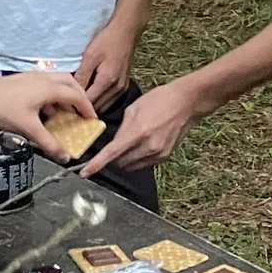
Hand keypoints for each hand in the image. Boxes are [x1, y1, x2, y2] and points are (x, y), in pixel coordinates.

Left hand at [0, 71, 96, 156]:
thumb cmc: (2, 109)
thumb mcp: (28, 128)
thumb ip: (48, 143)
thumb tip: (64, 156)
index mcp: (48, 88)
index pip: (76, 95)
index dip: (86, 108)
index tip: (91, 119)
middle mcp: (43, 79)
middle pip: (69, 83)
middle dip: (79, 97)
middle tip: (83, 112)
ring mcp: (32, 77)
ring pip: (57, 82)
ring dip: (65, 96)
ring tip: (65, 113)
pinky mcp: (22, 80)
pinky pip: (44, 85)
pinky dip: (51, 96)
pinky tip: (45, 111)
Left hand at [76, 18, 139, 106]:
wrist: (126, 32)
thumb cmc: (107, 41)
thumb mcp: (90, 55)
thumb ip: (81, 75)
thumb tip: (72, 92)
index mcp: (107, 81)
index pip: (89, 102)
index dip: (76, 104)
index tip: (65, 103)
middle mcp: (117, 88)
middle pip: (97, 107)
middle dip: (83, 107)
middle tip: (69, 103)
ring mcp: (122, 89)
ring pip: (104, 106)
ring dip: (92, 105)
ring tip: (78, 100)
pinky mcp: (124, 86)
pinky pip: (110, 100)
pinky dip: (100, 100)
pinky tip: (91, 94)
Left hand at [83, 79, 202, 174]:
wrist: (186, 103)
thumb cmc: (160, 100)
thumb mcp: (134, 109)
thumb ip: (122, 129)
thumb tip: (114, 143)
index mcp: (138, 131)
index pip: (112, 153)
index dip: (97, 164)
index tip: (86, 172)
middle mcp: (148, 146)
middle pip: (120, 162)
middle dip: (114, 156)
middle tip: (119, 141)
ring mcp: (157, 153)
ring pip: (131, 165)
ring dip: (126, 158)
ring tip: (134, 140)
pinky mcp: (164, 157)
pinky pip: (143, 164)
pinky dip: (138, 157)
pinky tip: (144, 143)